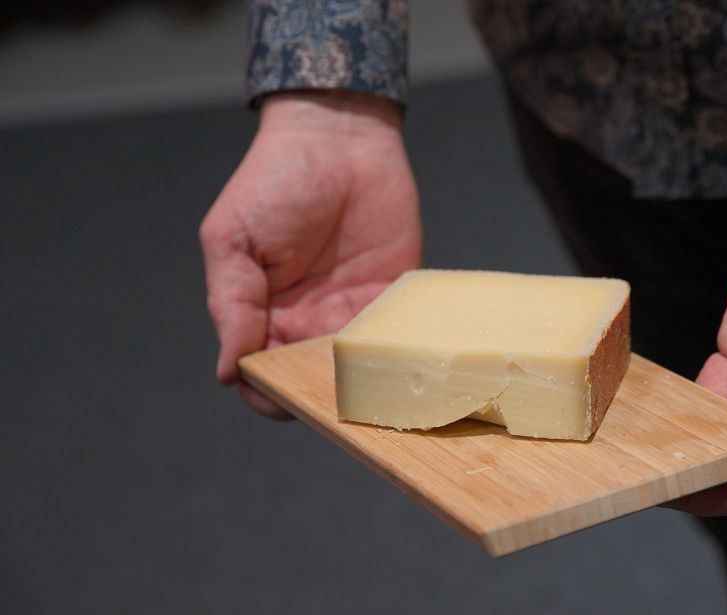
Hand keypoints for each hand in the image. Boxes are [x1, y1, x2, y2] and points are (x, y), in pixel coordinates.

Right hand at [199, 91, 421, 418]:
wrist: (339, 135)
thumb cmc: (274, 180)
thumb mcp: (234, 240)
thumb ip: (232, 306)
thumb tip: (227, 372)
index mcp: (262, 315)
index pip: (262, 377)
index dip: (271, 395)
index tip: (286, 400)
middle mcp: (307, 323)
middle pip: (314, 382)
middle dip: (324, 397)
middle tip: (338, 398)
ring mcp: (352, 313)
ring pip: (358, 371)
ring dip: (364, 384)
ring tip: (372, 387)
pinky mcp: (394, 296)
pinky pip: (397, 338)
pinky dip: (400, 355)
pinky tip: (404, 364)